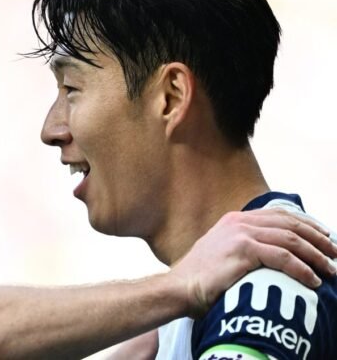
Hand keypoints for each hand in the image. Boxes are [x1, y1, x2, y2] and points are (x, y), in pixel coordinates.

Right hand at [170, 208, 336, 316]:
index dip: (307, 225)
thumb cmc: (201, 278)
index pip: (280, 215)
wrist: (180, 287)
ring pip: (291, 239)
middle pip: (290, 224)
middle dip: (317, 239)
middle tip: (335, 254)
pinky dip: (302, 269)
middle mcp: (239, 222)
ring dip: (316, 255)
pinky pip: (283, 258)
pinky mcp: (242, 250)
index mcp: (235, 219)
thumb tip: (272, 253)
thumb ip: (244, 245)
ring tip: (330, 269)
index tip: (324, 238)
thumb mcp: (222, 252)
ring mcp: (240, 234)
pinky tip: (313, 280)